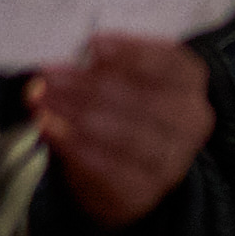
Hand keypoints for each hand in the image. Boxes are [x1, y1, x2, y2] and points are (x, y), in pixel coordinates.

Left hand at [29, 32, 211, 228]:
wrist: (129, 172)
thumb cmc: (123, 111)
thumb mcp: (120, 80)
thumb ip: (100, 68)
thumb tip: (65, 64)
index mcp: (189, 83)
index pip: (169, 63)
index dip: (131, 52)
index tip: (92, 44)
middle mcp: (191, 121)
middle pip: (143, 99)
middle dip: (90, 85)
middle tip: (50, 75)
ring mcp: (173, 160)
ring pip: (128, 135)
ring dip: (78, 116)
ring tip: (43, 102)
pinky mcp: (146, 191)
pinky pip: (110, 168)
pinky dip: (76, 147)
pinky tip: (51, 130)